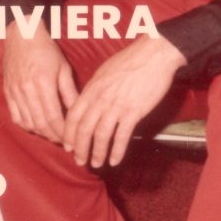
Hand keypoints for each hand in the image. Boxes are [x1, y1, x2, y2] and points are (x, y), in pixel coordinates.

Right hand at [1, 27, 76, 144]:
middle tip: (65, 141)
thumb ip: (70, 92)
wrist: (22, 35)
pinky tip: (37, 126)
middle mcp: (27, 89)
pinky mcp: (7, 92)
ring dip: (41, 133)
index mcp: (43, 82)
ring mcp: (15, 91)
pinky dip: (27, 126)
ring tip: (53, 135)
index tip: (72, 138)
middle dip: (54, 136)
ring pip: (28, 123)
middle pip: (41, 123)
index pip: (53, 117)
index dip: (63, 132)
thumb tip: (79, 113)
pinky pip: (16, 116)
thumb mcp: (63, 68)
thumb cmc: (46, 49)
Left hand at [62, 33, 182, 169]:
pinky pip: (122, 136)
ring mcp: (116, 106)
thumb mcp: (104, 71)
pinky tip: (115, 161)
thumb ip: (95, 89)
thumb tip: (89, 102)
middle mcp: (101, 99)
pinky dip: (117, 151)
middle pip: (84, 129)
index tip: (67, 145)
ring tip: (96, 164)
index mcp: (92, 88)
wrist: (152, 55)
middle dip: (79, 148)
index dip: (68, 133)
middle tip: (78, 161)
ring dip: (97, 153)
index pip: (73, 115)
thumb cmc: (130, 61)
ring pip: (101, 135)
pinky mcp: (133, 112)